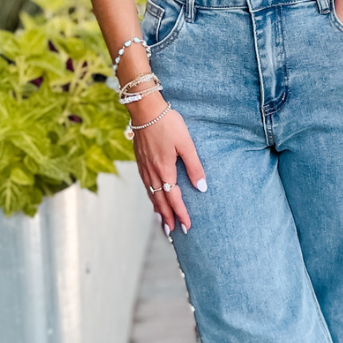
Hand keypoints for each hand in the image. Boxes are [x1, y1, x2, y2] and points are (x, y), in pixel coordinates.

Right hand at [131, 105, 205, 233]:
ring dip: (158, 210)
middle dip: (168, 218)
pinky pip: (146, 186)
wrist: (145, 109)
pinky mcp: (140, 161)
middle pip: (160, 201)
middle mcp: (152, 173)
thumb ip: (194, 166)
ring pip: (151, 195)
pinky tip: (153, 197)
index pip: (174, 199)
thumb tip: (202, 188)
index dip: (181, 214)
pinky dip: (151, 197)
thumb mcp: (186, 144)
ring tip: (163, 221)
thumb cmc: (168, 124)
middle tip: (173, 233)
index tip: (188, 226)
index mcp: (165, 170)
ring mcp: (144, 168)